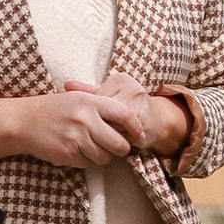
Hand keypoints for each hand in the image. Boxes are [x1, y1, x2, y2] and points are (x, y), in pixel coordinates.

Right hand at [0, 87, 135, 170]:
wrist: (24, 122)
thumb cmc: (54, 109)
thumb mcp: (77, 97)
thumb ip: (102, 105)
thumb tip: (130, 120)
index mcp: (90, 102)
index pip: (125, 115)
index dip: (137, 128)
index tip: (140, 135)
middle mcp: (86, 120)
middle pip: (120, 144)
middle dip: (122, 149)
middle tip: (118, 147)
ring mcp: (76, 139)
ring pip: (105, 157)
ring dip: (103, 156)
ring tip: (93, 147)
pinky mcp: (68, 154)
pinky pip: (88, 164)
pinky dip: (86, 160)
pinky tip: (76, 150)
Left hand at [68, 74, 189, 158]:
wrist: (158, 122)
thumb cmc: (128, 108)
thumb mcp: (108, 96)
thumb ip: (88, 91)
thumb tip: (66, 84)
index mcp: (121, 80)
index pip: (96, 99)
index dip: (91, 114)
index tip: (87, 121)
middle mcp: (132, 90)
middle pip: (104, 113)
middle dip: (98, 125)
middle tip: (91, 133)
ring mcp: (140, 107)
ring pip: (112, 126)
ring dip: (106, 135)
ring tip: (102, 138)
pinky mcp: (144, 125)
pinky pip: (122, 138)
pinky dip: (117, 142)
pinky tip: (114, 144)